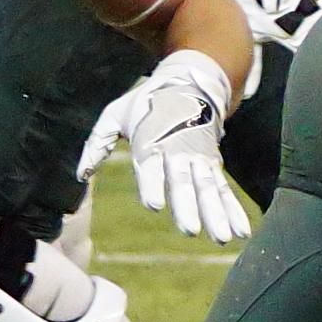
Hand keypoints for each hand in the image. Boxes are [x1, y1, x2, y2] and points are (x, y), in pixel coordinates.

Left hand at [76, 50, 249, 243]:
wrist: (188, 83)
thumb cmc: (145, 104)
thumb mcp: (115, 114)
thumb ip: (97, 144)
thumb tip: (81, 174)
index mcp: (150, 142)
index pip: (151, 167)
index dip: (153, 184)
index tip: (154, 204)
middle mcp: (177, 153)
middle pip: (182, 182)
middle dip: (187, 206)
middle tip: (190, 230)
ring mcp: (198, 159)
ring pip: (208, 189)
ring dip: (216, 214)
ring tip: (221, 238)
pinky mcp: (212, 164)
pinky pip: (224, 189)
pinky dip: (233, 210)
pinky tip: (240, 232)